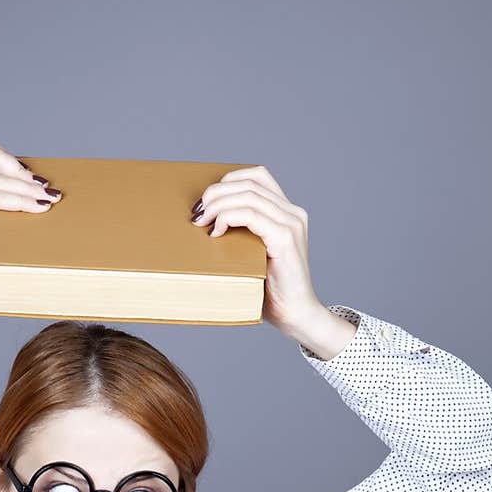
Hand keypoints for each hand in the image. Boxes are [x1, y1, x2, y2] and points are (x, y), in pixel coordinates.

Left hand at [191, 166, 322, 337]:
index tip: (206, 201)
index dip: (228, 180)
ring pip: (248, 195)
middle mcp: (293, 213)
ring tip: (201, 222)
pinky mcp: (285, 237)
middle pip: (249, 182)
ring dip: (218, 204)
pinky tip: (216, 232)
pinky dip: (228, 218)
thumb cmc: (269, 291)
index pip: (257, 176)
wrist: (295, 315)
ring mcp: (291, 224)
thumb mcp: (251, 255)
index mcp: (286, 213)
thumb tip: (203, 224)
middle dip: (217, 192)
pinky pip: (251, 215)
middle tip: (197, 213)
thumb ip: (240, 235)